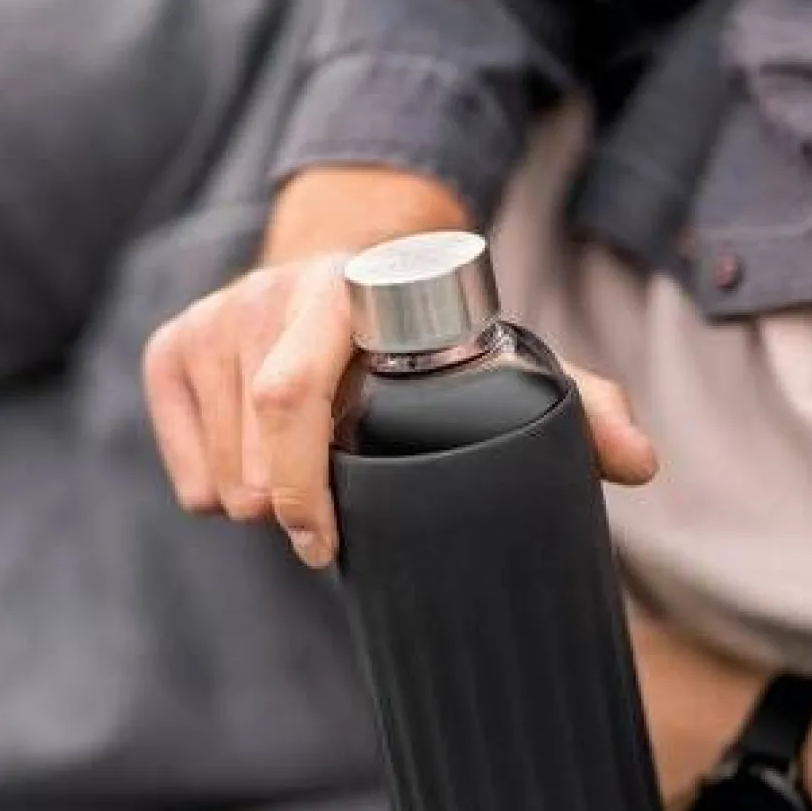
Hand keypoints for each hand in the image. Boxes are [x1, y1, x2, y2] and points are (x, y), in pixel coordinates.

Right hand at [144, 167, 657, 569]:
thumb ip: (575, 401)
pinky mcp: (171, 346)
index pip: (292, 402)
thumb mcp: (497, 357)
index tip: (328, 549)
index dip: (307, 491)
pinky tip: (257, 468)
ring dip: (260, 502)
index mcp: (343, 295)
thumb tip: (640, 464)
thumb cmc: (424, 335)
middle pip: (253, 453)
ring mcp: (211, 318)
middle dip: (289, 511)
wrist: (344, 261)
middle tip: (324, 535)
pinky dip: (214, 491)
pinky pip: (186, 469)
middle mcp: (266, 295)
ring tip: (305, 487)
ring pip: (220, 473)